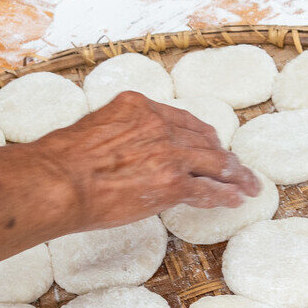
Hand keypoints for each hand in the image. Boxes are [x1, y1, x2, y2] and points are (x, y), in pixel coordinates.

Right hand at [31, 91, 260, 229]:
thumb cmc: (61, 162)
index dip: (201, 136)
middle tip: (238, 168)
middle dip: (224, 156)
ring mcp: (169, 153)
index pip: (181, 120)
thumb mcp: (91, 130)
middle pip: (204, 140)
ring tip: (249, 186)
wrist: (57, 181)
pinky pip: (207, 189)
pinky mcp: (172, 183)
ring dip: (236, 176)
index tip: (211, 144)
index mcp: (138, 106)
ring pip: (215, 163)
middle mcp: (159, 124)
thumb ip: (116, 134)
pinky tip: (235, 200)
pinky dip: (225, 195)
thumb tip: (118, 154)